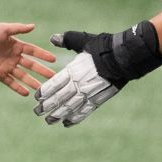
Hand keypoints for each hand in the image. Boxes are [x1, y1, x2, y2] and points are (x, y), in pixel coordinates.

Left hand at [0, 22, 56, 96]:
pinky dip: (18, 88)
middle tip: (53, 77)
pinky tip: (27, 93)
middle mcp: (14, 57)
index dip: (43, 55)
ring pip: (23, 76)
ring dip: (32, 82)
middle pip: (31, 65)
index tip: (54, 59)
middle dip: (42, 71)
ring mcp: (7, 67)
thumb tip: (33, 26)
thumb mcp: (4, 29)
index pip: (33, 51)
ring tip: (42, 89)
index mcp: (17, 46)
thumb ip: (18, 29)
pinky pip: (11, 82)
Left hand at [33, 21, 161, 126]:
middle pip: (59, 98)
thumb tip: (53, 38)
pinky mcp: (99, 99)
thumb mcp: (83, 40)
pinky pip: (85, 111)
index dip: (45, 91)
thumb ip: (67, 41)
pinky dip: (75, 118)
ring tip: (49, 121)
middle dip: (47, 106)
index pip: (54, 84)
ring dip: (58, 115)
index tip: (36, 97)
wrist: (124, 58)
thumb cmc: (103, 47)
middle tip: (37, 112)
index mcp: (73, 70)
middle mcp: (79, 84)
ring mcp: (89, 93)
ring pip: (70, 107)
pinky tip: (67, 123)